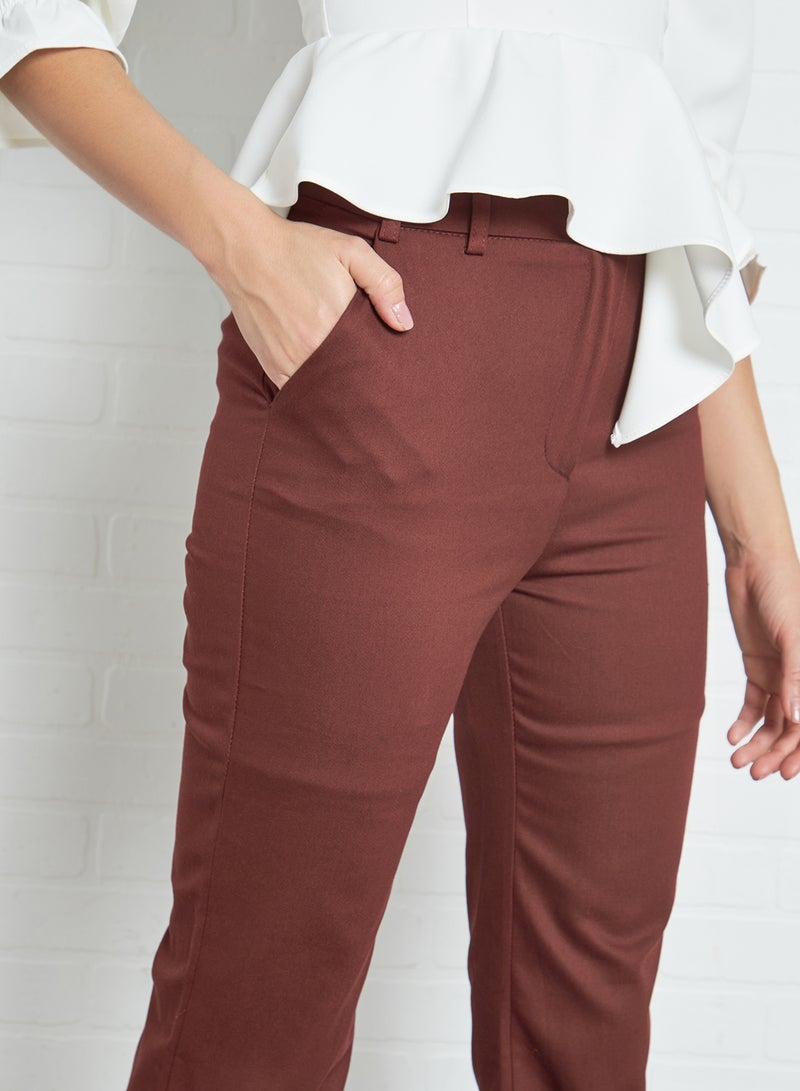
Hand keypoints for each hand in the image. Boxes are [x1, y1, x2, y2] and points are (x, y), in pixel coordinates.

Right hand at [203, 190, 413, 389]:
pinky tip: (320, 376)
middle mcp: (309, 350)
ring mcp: (288, 361)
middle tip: (371, 375)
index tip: (386, 364)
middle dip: (359, 378)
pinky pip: (297, 389)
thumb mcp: (351, 252)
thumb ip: (384, 284)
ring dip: (335, 385)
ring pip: (323, 388)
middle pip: (347, 379)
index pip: (369, 362)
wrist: (244, 250)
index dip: (379, 365)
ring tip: (347, 377)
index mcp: (334, 326)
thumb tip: (404, 323)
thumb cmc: (297, 248)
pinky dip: (310, 387)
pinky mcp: (271, 365)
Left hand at [724, 551, 799, 778]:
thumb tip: (796, 718)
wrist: (754, 563)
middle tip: (753, 772)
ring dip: (757, 741)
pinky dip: (745, 720)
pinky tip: (732, 735)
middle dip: (774, 752)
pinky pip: (755, 700)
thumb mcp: (793, 634)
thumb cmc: (784, 589)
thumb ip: (797, 675)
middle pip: (793, 726)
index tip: (784, 774)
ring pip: (773, 718)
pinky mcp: (759, 664)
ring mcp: (782, 672)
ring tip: (737, 759)